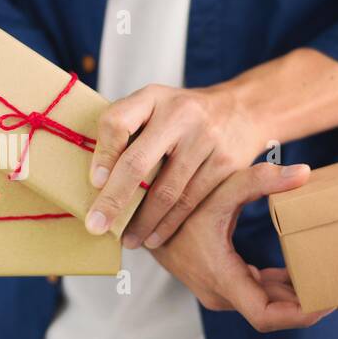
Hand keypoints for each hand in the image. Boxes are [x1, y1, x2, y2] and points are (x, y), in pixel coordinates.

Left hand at [85, 83, 263, 248]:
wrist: (243, 110)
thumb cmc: (183, 115)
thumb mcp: (154, 107)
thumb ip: (125, 130)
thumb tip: (94, 179)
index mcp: (153, 98)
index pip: (117, 121)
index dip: (102, 154)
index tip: (93, 184)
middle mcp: (179, 114)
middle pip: (138, 162)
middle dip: (113, 200)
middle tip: (96, 226)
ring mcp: (205, 139)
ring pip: (167, 191)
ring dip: (143, 222)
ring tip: (127, 240)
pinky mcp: (226, 163)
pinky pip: (191, 201)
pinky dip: (169, 224)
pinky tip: (154, 237)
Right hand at [150, 162, 336, 331]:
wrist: (144, 218)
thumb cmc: (176, 205)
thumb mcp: (219, 189)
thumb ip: (258, 180)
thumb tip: (304, 173)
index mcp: (221, 278)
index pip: (266, 317)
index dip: (302, 315)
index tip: (331, 300)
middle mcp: (221, 293)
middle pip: (274, 315)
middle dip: (312, 305)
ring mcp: (222, 291)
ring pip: (269, 307)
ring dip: (300, 297)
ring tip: (335, 279)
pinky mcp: (225, 283)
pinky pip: (260, 294)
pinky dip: (284, 288)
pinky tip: (306, 271)